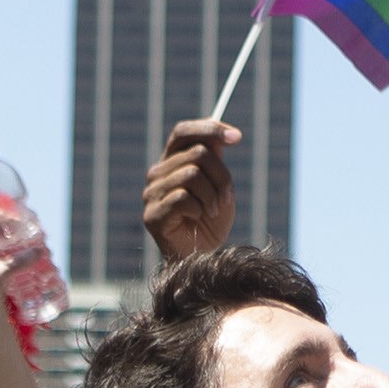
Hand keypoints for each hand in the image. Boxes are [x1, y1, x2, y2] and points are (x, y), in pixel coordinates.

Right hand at [142, 119, 238, 262]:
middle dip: (222, 176)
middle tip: (226, 198)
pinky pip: (183, 198)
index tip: (237, 138)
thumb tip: (226, 134)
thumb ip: (215, 159)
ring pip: (192, 175)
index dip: (210, 129)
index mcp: (171, 162)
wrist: (203, 258)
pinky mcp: (152, 215)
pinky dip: (199, 209)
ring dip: (212, 196)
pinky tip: (198, 220)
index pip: (184, 131)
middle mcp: (157, 174)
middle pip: (198, 154)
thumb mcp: (218, 184)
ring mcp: (151, 194)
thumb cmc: (211, 222)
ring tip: (213, 212)